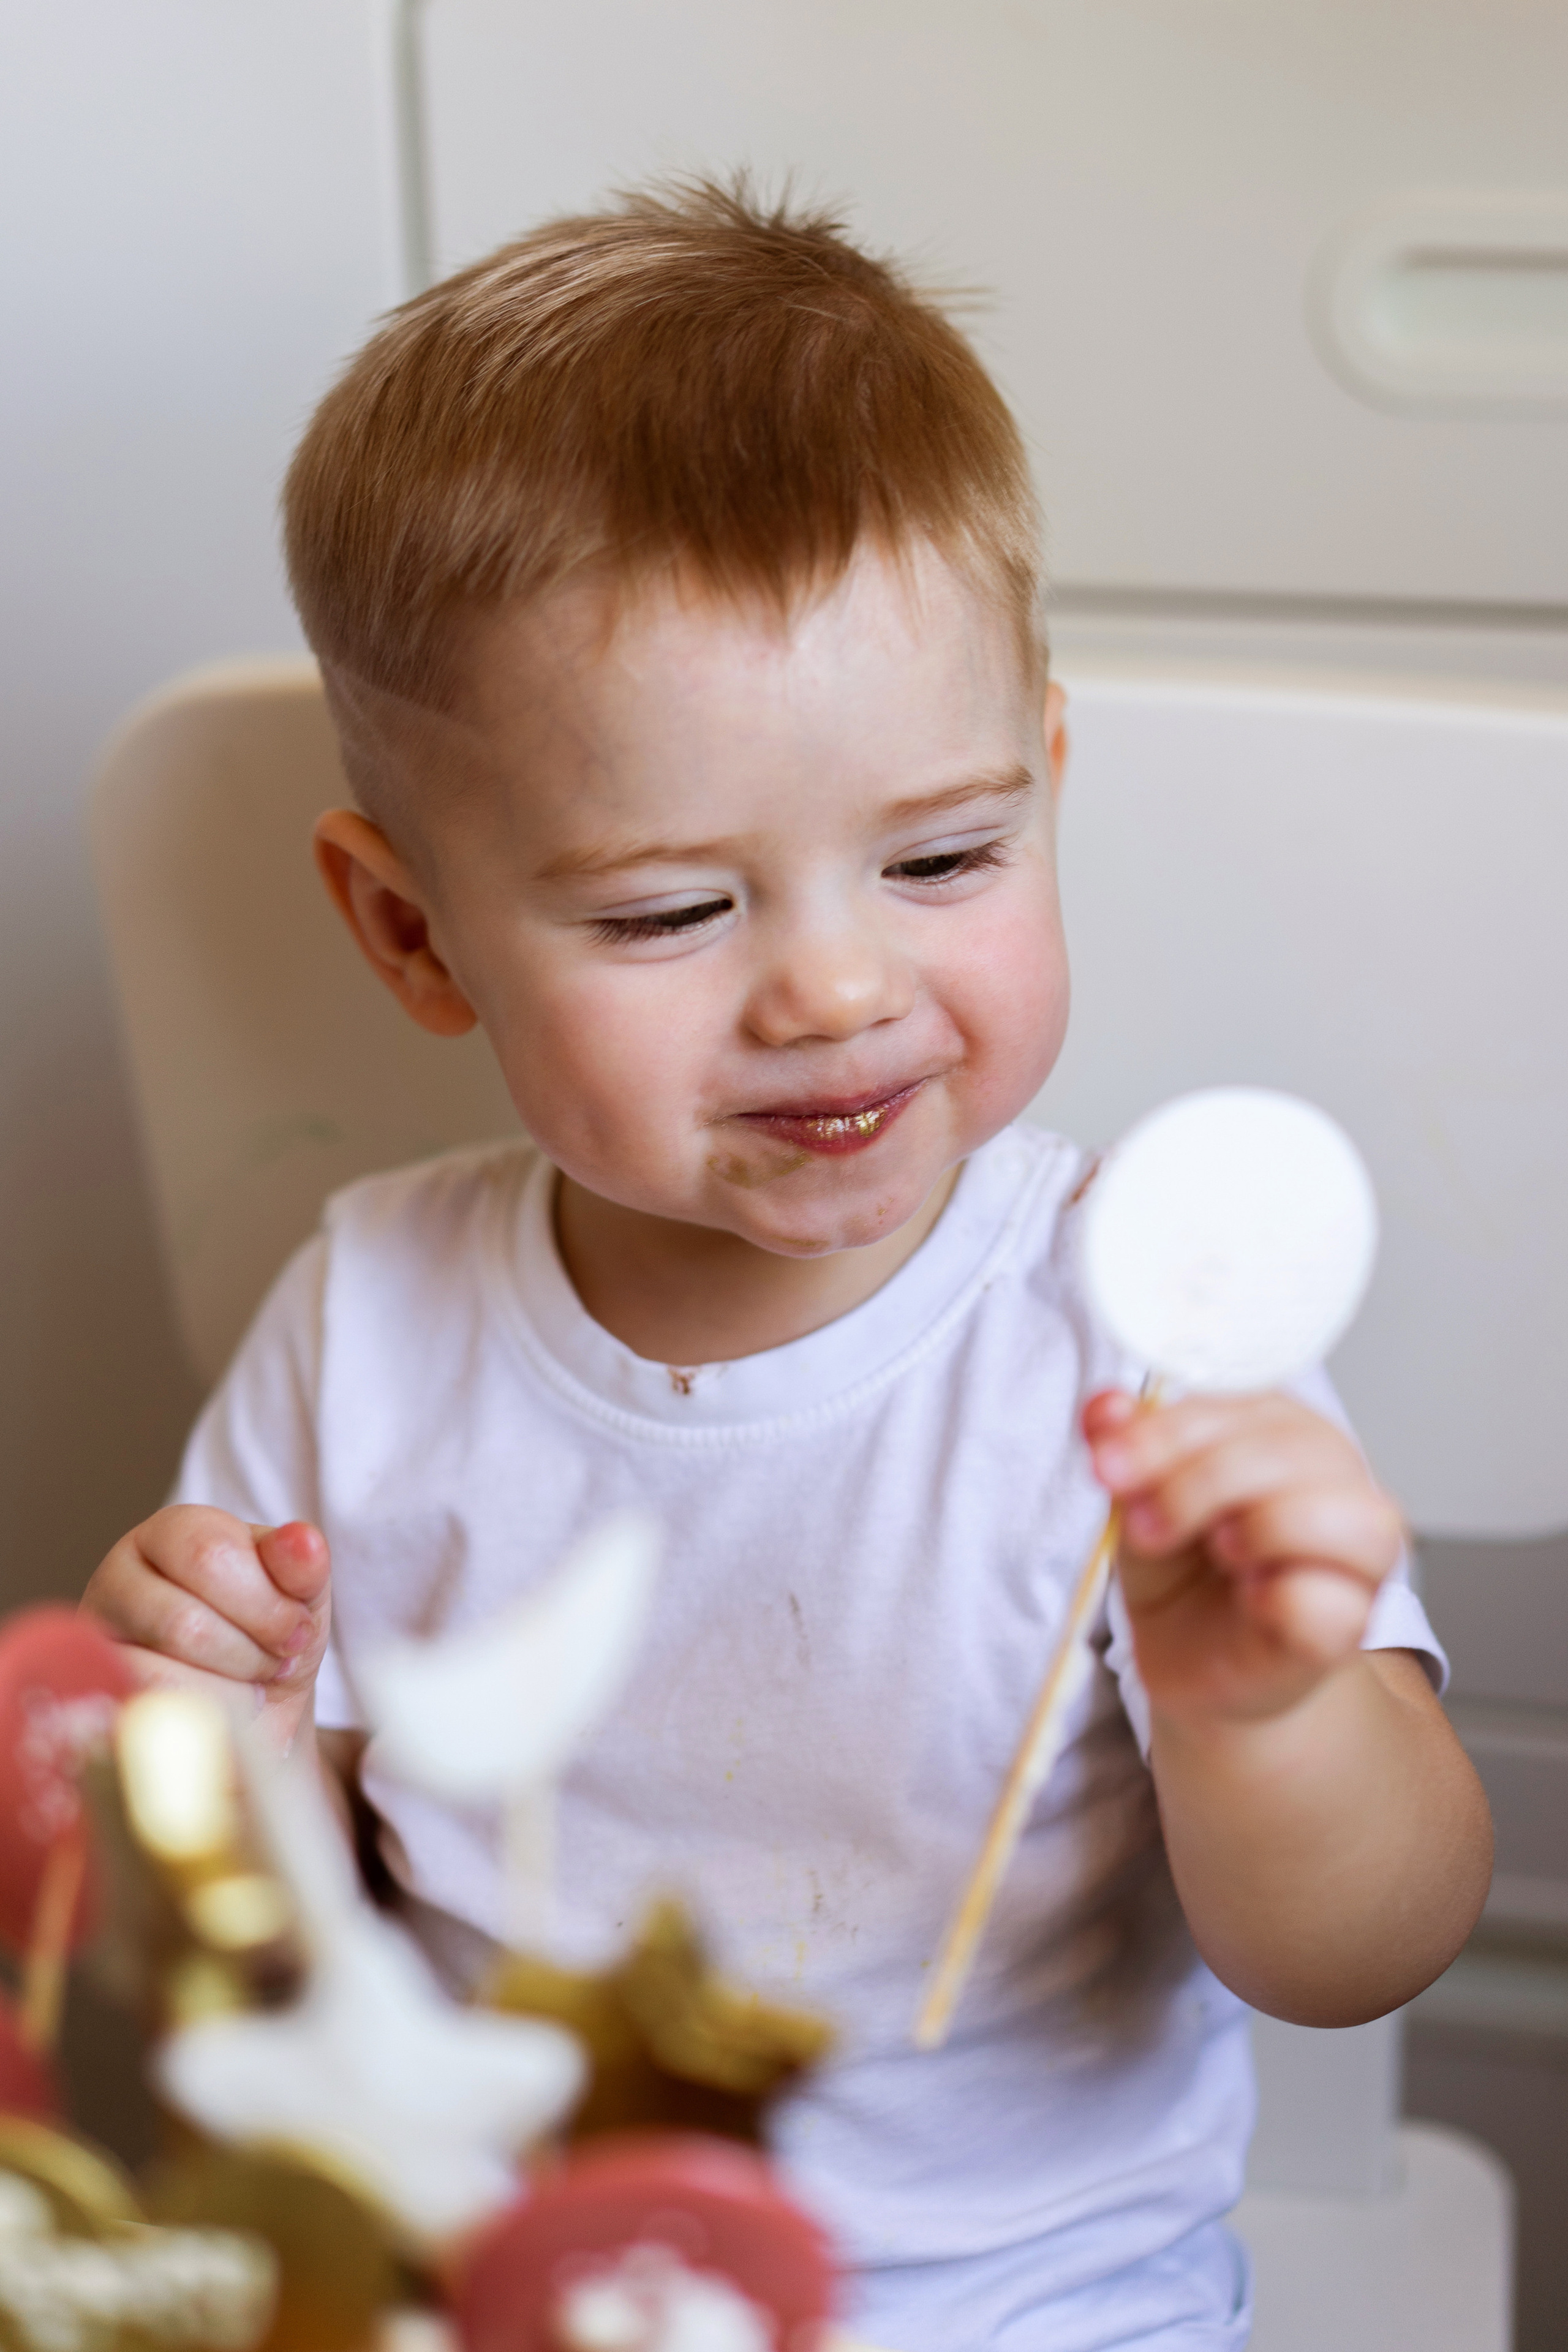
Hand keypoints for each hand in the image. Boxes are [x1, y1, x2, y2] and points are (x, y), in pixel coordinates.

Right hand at [83, 1506, 330, 1756]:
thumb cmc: (271, 1638)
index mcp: (176, 1531)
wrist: (254, 1709)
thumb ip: (303, 1568)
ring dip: (225, 1695)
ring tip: (247, 1688)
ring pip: (157, 1675)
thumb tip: (303, 1541)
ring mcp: (96, 1636)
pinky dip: (195, 1723)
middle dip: (247, 1654)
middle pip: (182, 1622)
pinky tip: (215, 1713)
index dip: (267, 1606)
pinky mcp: (94, 1695)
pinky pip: (141, 1718)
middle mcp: (121, 1573)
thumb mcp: (301, 1597)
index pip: (211, 1555)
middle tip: (275, 1664)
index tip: (298, 1631)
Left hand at [1084, 1389, 1404, 1729]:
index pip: (1244, 1401)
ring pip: (1341, 1516)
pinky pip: (1333, 1601)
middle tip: (1141, 1525)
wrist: (1193, 1664)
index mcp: (1282, 1430)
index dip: (1171, 1430)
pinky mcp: (1351, 1623)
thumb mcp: (1139, 1501)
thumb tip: (1105, 1408)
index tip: (1107, 1465)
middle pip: (1289, 1450)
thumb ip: (1129, 1450)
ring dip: (1258, 1529)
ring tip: (1215, 1551)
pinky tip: (1251, 1599)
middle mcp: (1334, 1478)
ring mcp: (1356, 1553)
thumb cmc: (1182, 1572)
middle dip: (1197, 1481)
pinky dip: (1282, 1597)